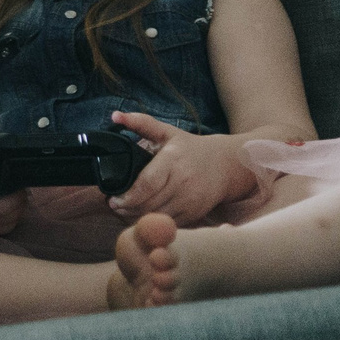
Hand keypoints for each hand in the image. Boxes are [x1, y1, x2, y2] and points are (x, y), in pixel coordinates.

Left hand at [106, 110, 260, 225]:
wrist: (226, 165)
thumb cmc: (191, 149)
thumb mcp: (167, 132)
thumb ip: (141, 123)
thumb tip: (116, 115)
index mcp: (173, 160)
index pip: (147, 184)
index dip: (128, 195)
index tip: (112, 199)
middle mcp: (183, 182)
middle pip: (149, 204)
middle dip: (127, 209)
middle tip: (113, 206)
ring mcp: (190, 200)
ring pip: (158, 217)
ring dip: (136, 219)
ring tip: (122, 213)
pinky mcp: (194, 214)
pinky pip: (169, 225)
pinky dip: (153, 224)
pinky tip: (140, 219)